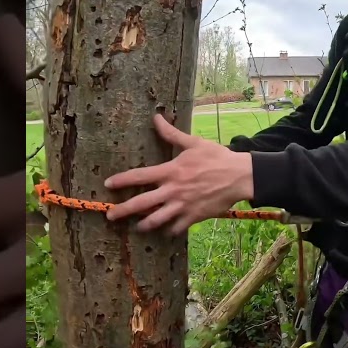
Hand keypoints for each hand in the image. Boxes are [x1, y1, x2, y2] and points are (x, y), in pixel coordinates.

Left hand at [104, 114, 253, 234]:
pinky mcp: (193, 217)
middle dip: (123, 211)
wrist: (239, 176)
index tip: (108, 184)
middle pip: (141, 203)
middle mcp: (172, 190)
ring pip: (156, 220)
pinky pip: (175, 228)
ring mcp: (182, 206)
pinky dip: (168, 230)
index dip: (121, 180)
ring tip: (137, 226)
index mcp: (170, 171)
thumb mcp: (193, 143)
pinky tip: (164, 230)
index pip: (139, 176)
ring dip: (143, 224)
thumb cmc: (216, 157)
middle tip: (110, 216)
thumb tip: (156, 117)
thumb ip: (171, 133)